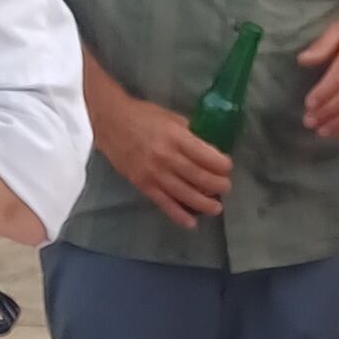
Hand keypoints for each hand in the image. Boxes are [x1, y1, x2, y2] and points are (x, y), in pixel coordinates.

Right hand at [95, 90, 233, 228]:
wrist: (110, 122)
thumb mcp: (170, 117)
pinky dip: (178, 214)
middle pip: (198, 176)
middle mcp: (166, 156)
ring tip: (216, 208)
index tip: (228, 167)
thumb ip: (189, 133)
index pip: (204, 155)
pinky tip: (191, 223)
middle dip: (217, 185)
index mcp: (175, 136)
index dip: (221, 164)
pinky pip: (164, 203)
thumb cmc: (143, 116)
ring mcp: (154, 173)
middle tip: (226, 187)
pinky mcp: (143, 185)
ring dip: (204, 204)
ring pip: (184, 193)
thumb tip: (209, 148)